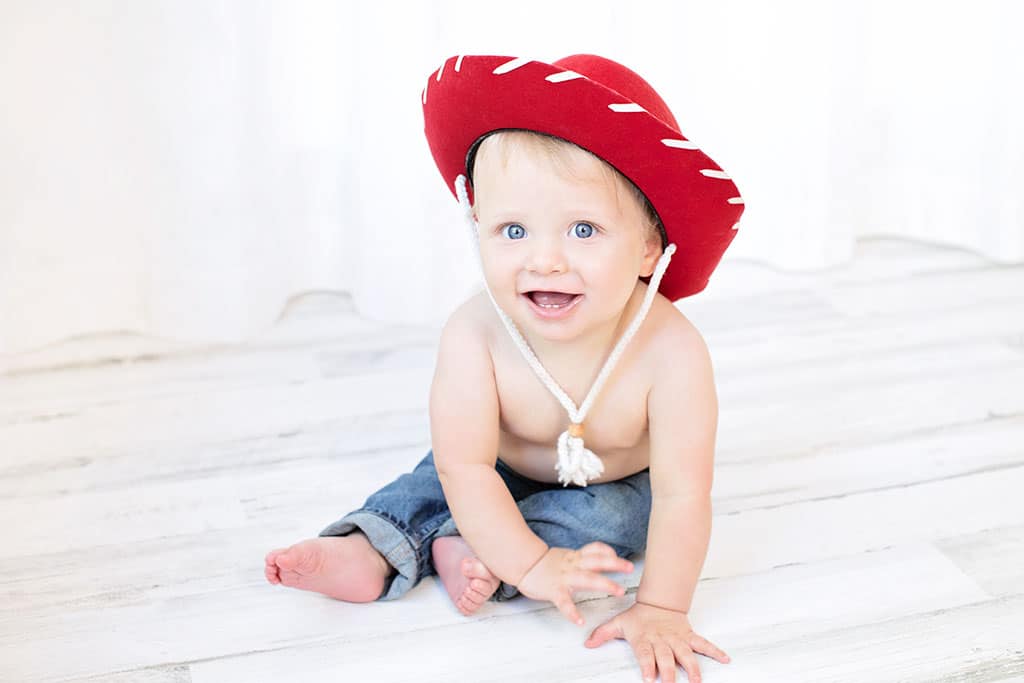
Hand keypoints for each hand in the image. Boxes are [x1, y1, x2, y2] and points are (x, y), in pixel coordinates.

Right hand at [516, 542, 633, 624]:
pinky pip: (564, 602)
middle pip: (596, 561)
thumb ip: (581, 558)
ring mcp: (564, 577)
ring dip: (605, 583)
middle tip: (630, 567)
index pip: (594, 550)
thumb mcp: (566, 556)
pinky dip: (572, 612)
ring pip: (587, 578)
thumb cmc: (546, 564)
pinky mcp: (554, 590)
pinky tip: (579, 621)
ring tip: (619, 591)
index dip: (608, 551)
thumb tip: (600, 558)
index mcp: (575, 557)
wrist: (523, 564)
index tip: (618, 555)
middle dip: (614, 564)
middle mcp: (572, 565)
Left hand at [584, 601, 730, 682]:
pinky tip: (725, 659)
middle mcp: (662, 640)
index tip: (650, 678)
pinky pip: (703, 644)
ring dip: (693, 667)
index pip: (646, 653)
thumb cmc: (638, 617)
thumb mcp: (618, 623)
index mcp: (645, 639)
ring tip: (698, 680)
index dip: (648, 665)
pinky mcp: (689, 636)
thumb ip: (603, 634)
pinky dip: (715, 651)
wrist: (659, 600)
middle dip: (670, 672)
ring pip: (686, 653)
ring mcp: (677, 639)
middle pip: (667, 657)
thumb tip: (587, 643)